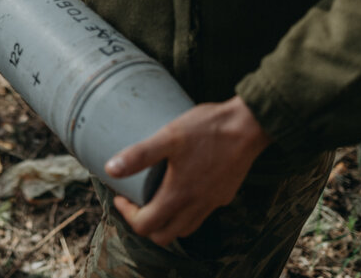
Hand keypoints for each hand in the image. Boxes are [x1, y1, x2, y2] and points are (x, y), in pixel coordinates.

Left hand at [106, 96, 271, 246]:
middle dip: (145, 224)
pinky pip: (202, 214)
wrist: (249, 125)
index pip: (145, 226)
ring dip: (167, 221)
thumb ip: (139, 154)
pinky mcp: (224, 195)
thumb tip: (111, 169)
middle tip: (136, 200)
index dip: (127, 215)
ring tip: (156, 197)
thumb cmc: (208, 129)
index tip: (121, 195)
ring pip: (184, 228)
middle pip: (164, 235)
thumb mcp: (169, 137)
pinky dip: (187, 211)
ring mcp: (213, 203)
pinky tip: (184, 187)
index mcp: (179, 196)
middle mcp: (196, 206)